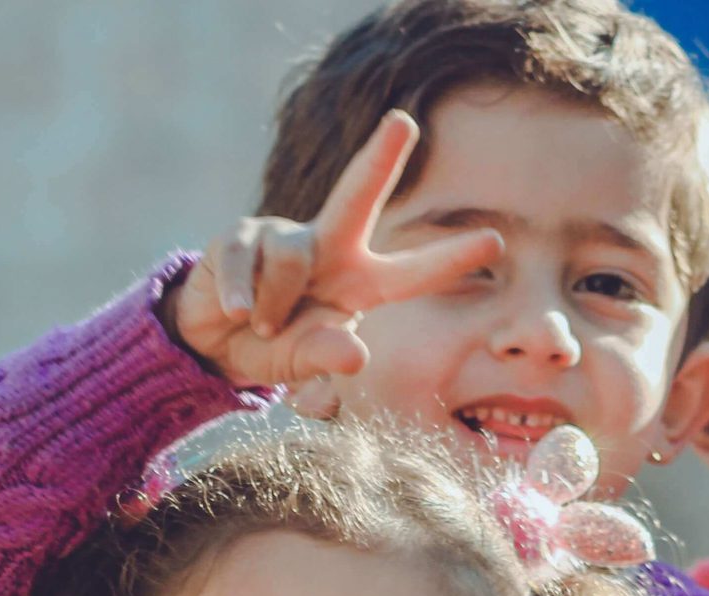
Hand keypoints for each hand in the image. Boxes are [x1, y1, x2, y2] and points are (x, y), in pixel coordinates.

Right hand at [164, 110, 503, 392]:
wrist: (213, 341)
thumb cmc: (274, 346)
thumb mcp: (301, 361)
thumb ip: (326, 358)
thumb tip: (355, 353)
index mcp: (361, 281)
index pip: (412, 271)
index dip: (450, 257)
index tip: (495, 242)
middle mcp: (330, 247)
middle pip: (358, 195)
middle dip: (379, 157)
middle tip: (403, 121)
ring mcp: (285, 234)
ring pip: (294, 257)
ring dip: (276, 304)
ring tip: (261, 325)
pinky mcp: (242, 234)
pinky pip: (247, 263)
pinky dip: (241, 296)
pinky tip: (235, 311)